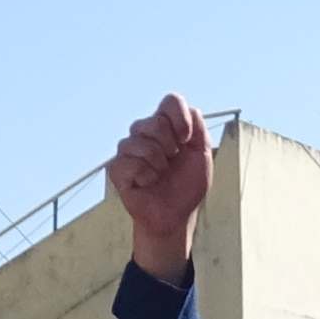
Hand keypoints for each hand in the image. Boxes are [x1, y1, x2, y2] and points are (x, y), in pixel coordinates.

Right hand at [111, 93, 209, 279]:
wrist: (175, 216)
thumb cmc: (187, 186)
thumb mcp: (202, 156)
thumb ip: (199, 130)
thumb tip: (191, 111)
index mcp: (166, 126)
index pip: (170, 101)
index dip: (180, 117)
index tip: (186, 139)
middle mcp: (144, 133)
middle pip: (155, 121)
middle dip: (170, 146)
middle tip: (172, 162)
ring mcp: (128, 151)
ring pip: (139, 142)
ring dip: (158, 164)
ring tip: (160, 175)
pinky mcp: (117, 170)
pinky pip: (129, 163)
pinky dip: (145, 176)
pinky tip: (147, 184)